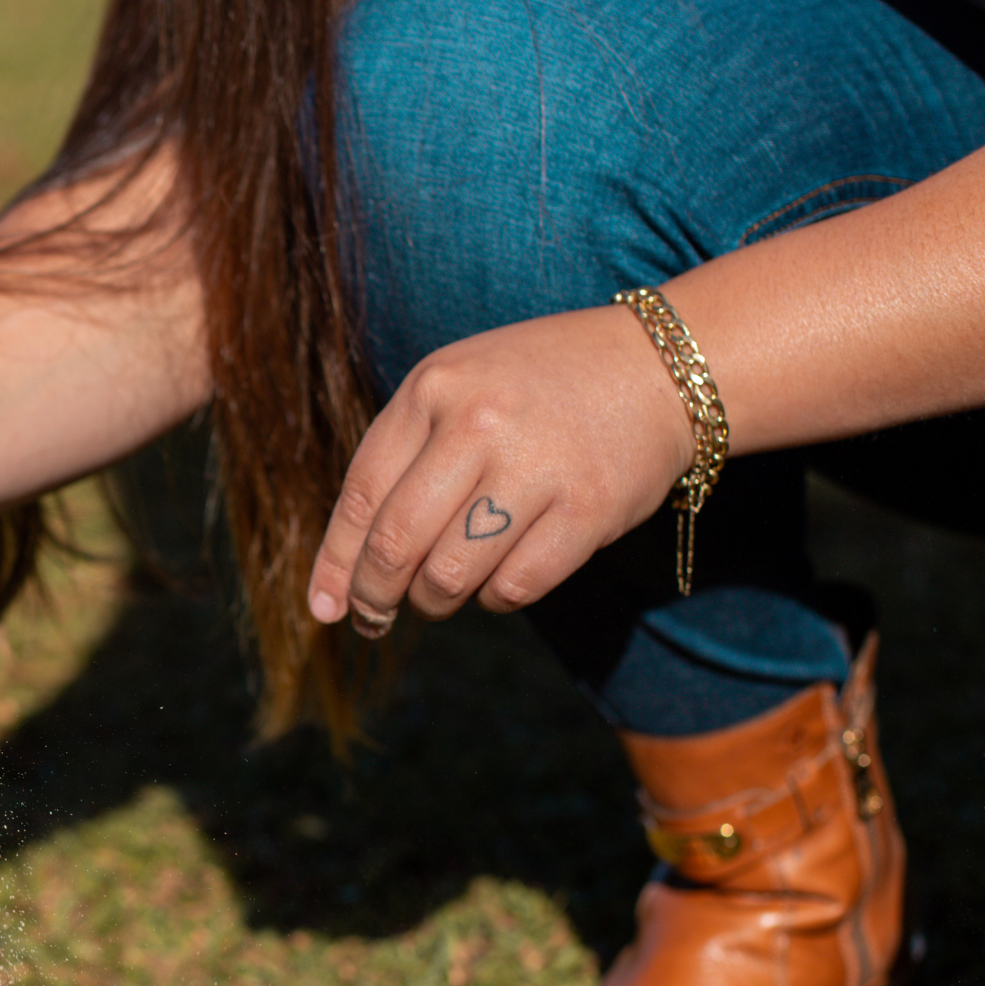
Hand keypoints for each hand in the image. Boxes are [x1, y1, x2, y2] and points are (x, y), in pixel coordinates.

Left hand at [306, 304, 694, 634]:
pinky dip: (496, 599)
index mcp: (433, 388)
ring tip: (438, 596)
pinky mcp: (588, 509)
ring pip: (448, 576)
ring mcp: (536, 466)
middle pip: (394, 545)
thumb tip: (347, 561)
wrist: (661, 366)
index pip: (360, 497)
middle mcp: (478, 423)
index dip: (334, 564)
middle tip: (373, 619)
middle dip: (374, 597)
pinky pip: (514, 587)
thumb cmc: (538, 387)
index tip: (322, 608)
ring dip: (434, 602)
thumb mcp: (459, 386)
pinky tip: (498, 581)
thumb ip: (404, 454)